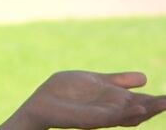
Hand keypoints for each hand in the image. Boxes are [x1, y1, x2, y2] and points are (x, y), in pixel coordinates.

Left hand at [0, 70, 165, 128]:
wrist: (42, 101)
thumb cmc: (66, 91)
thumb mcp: (96, 80)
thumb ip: (118, 80)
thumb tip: (144, 78)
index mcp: (114, 100)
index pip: (140, 101)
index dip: (155, 100)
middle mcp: (112, 110)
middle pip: (139, 110)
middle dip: (156, 106)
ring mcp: (103, 115)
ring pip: (129, 115)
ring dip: (146, 110)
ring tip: (162, 103)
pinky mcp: (91, 119)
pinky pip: (112, 117)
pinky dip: (125, 113)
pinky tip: (137, 106)